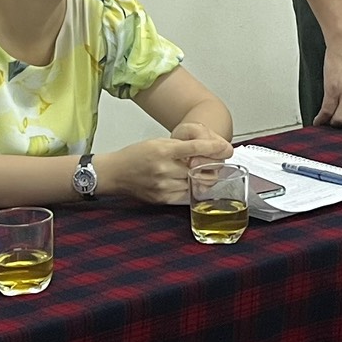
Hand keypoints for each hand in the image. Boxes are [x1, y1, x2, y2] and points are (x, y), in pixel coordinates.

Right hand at [100, 125, 233, 204]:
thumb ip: (180, 147)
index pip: (196, 148)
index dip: (214, 148)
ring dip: (200, 179)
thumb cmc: (135, 155)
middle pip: (198, 169)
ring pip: (194, 184)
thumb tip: (204, 151)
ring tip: (198, 173)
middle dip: (209, 166)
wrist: (115, 173)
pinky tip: (186, 183)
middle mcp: (164, 169)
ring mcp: (163, 186)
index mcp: (163, 151)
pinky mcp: (162, 199)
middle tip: (214, 163)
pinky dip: (189, 189)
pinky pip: (184, 195)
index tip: (227, 148)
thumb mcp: (157, 142)